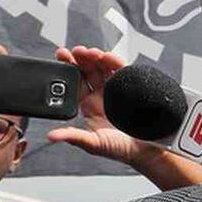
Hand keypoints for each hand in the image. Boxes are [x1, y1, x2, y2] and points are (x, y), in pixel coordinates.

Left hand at [46, 47, 156, 165]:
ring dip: (96, 58)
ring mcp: (116, 91)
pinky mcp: (131, 88)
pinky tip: (109, 58)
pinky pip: (121, 70)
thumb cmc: (122, 150)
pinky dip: (115, 61)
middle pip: (87, 72)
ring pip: (103, 68)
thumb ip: (74, 137)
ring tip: (92, 53)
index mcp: (89, 107)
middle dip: (81, 59)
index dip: (68, 69)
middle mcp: (100, 97)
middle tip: (77, 51)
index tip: (62, 56)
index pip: (74, 83)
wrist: (149, 150)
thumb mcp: (95, 144)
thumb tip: (52, 136)